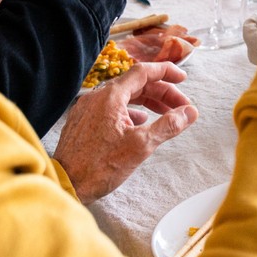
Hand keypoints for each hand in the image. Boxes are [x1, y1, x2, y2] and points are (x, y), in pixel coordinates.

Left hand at [53, 60, 198, 201]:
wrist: (66, 184)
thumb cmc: (99, 167)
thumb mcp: (141, 145)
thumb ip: (168, 125)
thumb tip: (190, 112)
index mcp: (110, 96)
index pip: (143, 72)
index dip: (166, 72)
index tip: (183, 78)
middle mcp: (96, 97)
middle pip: (135, 84)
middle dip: (161, 93)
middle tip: (181, 107)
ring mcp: (87, 109)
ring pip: (123, 97)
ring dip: (147, 103)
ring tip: (165, 116)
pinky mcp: (83, 122)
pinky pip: (111, 108)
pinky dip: (130, 111)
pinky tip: (139, 123)